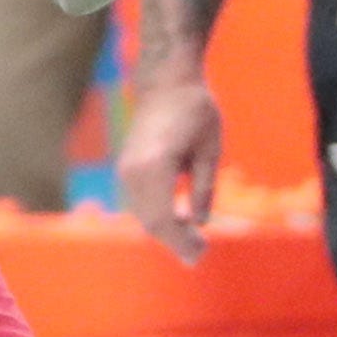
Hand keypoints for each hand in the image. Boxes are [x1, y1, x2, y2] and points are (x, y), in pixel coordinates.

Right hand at [116, 80, 224, 265]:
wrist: (165, 82)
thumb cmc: (195, 110)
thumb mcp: (210, 150)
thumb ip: (204, 189)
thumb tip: (199, 222)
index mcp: (155, 167)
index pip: (164, 219)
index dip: (182, 242)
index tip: (202, 253)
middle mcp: (133, 172)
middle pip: (150, 221)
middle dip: (174, 241)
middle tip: (200, 254)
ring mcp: (126, 170)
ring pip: (143, 214)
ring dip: (165, 230)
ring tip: (192, 241)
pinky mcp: (126, 167)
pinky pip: (139, 202)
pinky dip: (157, 215)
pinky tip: (178, 218)